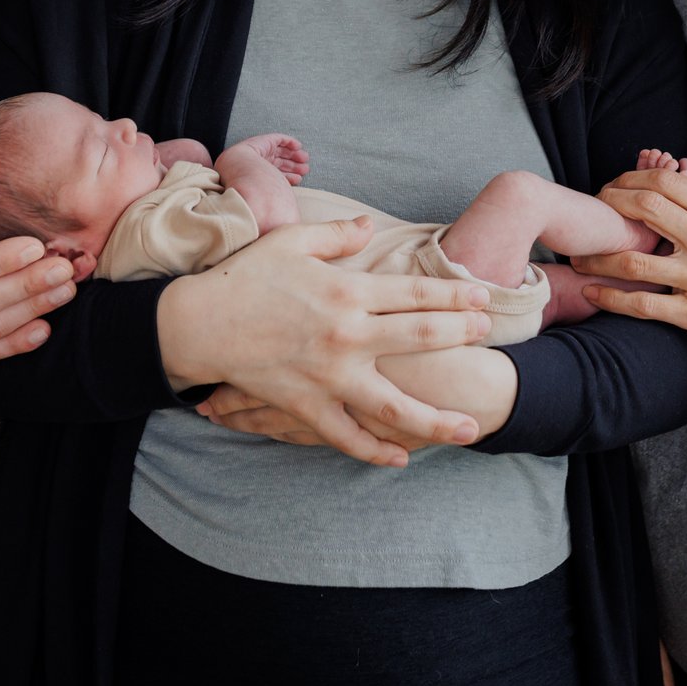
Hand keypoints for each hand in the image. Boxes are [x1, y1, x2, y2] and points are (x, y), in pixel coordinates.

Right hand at [156, 218, 495, 467]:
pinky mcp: (306, 406)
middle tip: (488, 336)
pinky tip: (400, 459)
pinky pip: (346, 436)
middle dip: (460, 336)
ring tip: (471, 427)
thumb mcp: (290, 242)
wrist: (198, 323)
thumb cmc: (243, 278)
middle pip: (419, 338)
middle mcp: (347, 335)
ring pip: (394, 404)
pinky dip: (374, 451)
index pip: (414, 294)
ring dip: (436, 418)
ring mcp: (329, 376)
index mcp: (346, 292)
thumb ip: (335, 234)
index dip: (452, 297)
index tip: (480, 300)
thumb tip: (369, 227)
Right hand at [231, 132, 308, 182]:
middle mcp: (259, 163)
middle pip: (280, 163)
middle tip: (305, 169)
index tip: (298, 179)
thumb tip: (288, 192)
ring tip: (304, 159)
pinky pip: (279, 139)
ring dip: (294, 155)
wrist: (241, 169)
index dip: (288, 177)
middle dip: (293, 166)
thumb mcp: (270, 188)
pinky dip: (290, 142)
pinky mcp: (265, 140)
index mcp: (259, 175)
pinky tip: (298, 146)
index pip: (276, 175)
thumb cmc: (254, 183)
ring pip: (281, 152)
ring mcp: (261, 151)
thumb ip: (279, 188)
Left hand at [573, 163, 686, 370]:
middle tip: (591, 217)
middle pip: (642, 208)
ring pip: (632, 260)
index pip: (662, 181)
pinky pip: (640, 304)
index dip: (627, 179)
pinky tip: (591, 291)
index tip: (612, 188)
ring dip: (596, 257)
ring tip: (578, 257)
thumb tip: (658, 188)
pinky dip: (609, 297)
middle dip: (607, 208)